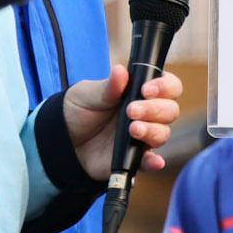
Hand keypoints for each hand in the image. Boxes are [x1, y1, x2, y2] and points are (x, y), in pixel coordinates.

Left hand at [62, 65, 182, 177]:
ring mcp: (144, 136)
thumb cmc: (79, 110)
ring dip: (152, 131)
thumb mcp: (88, 94)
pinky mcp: (135, 158)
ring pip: (163, 133)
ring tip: (133, 129)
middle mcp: (148, 114)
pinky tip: (154, 161)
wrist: (62, 140)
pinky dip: (154, 162)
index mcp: (141, 92)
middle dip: (155, 109)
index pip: (168, 86)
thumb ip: (108, 86)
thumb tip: (121, 71)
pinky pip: (150, 161)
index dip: (164, 87)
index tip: (146, 90)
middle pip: (170, 110)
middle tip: (131, 110)